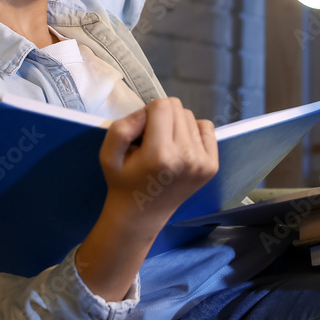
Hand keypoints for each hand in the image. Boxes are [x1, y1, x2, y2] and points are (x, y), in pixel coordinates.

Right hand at [98, 98, 218, 230]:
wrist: (142, 215)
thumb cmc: (123, 183)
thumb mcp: (108, 155)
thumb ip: (122, 127)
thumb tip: (146, 113)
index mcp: (160, 154)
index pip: (161, 105)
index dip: (147, 112)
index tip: (141, 132)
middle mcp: (186, 156)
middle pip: (177, 108)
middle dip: (162, 117)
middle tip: (151, 140)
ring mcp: (202, 162)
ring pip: (190, 117)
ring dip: (176, 125)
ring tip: (165, 147)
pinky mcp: (212, 165)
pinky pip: (206, 128)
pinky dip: (192, 131)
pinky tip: (180, 148)